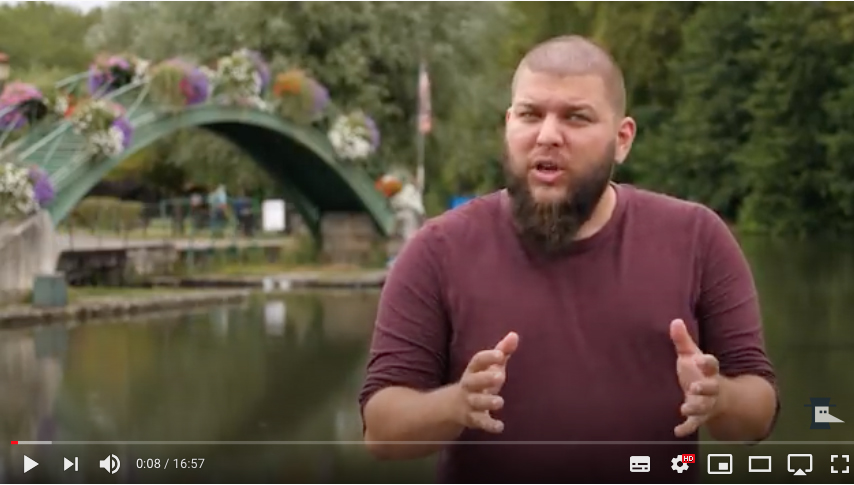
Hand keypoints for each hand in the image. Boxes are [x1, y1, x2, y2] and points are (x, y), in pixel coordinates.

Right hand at [452, 332, 518, 432]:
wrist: (453, 406)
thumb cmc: (479, 381)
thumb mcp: (490, 367)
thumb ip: (502, 351)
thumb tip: (514, 335)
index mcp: (473, 370)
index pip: (477, 361)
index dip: (487, 357)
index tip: (500, 354)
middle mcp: (469, 386)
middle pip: (473, 381)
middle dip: (485, 378)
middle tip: (500, 376)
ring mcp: (469, 402)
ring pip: (475, 402)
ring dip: (487, 401)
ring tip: (500, 401)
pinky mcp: (473, 419)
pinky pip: (479, 422)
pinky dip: (489, 425)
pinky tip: (500, 427)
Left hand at [670, 319, 721, 436]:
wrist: (719, 396)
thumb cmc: (699, 372)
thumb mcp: (692, 355)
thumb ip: (683, 341)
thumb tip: (675, 320)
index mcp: (709, 370)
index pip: (712, 364)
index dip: (707, 362)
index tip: (701, 360)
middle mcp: (711, 387)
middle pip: (711, 388)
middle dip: (705, 388)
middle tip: (695, 387)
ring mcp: (707, 403)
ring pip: (704, 407)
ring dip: (695, 408)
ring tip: (684, 409)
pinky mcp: (700, 416)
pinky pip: (695, 424)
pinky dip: (687, 428)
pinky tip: (677, 432)